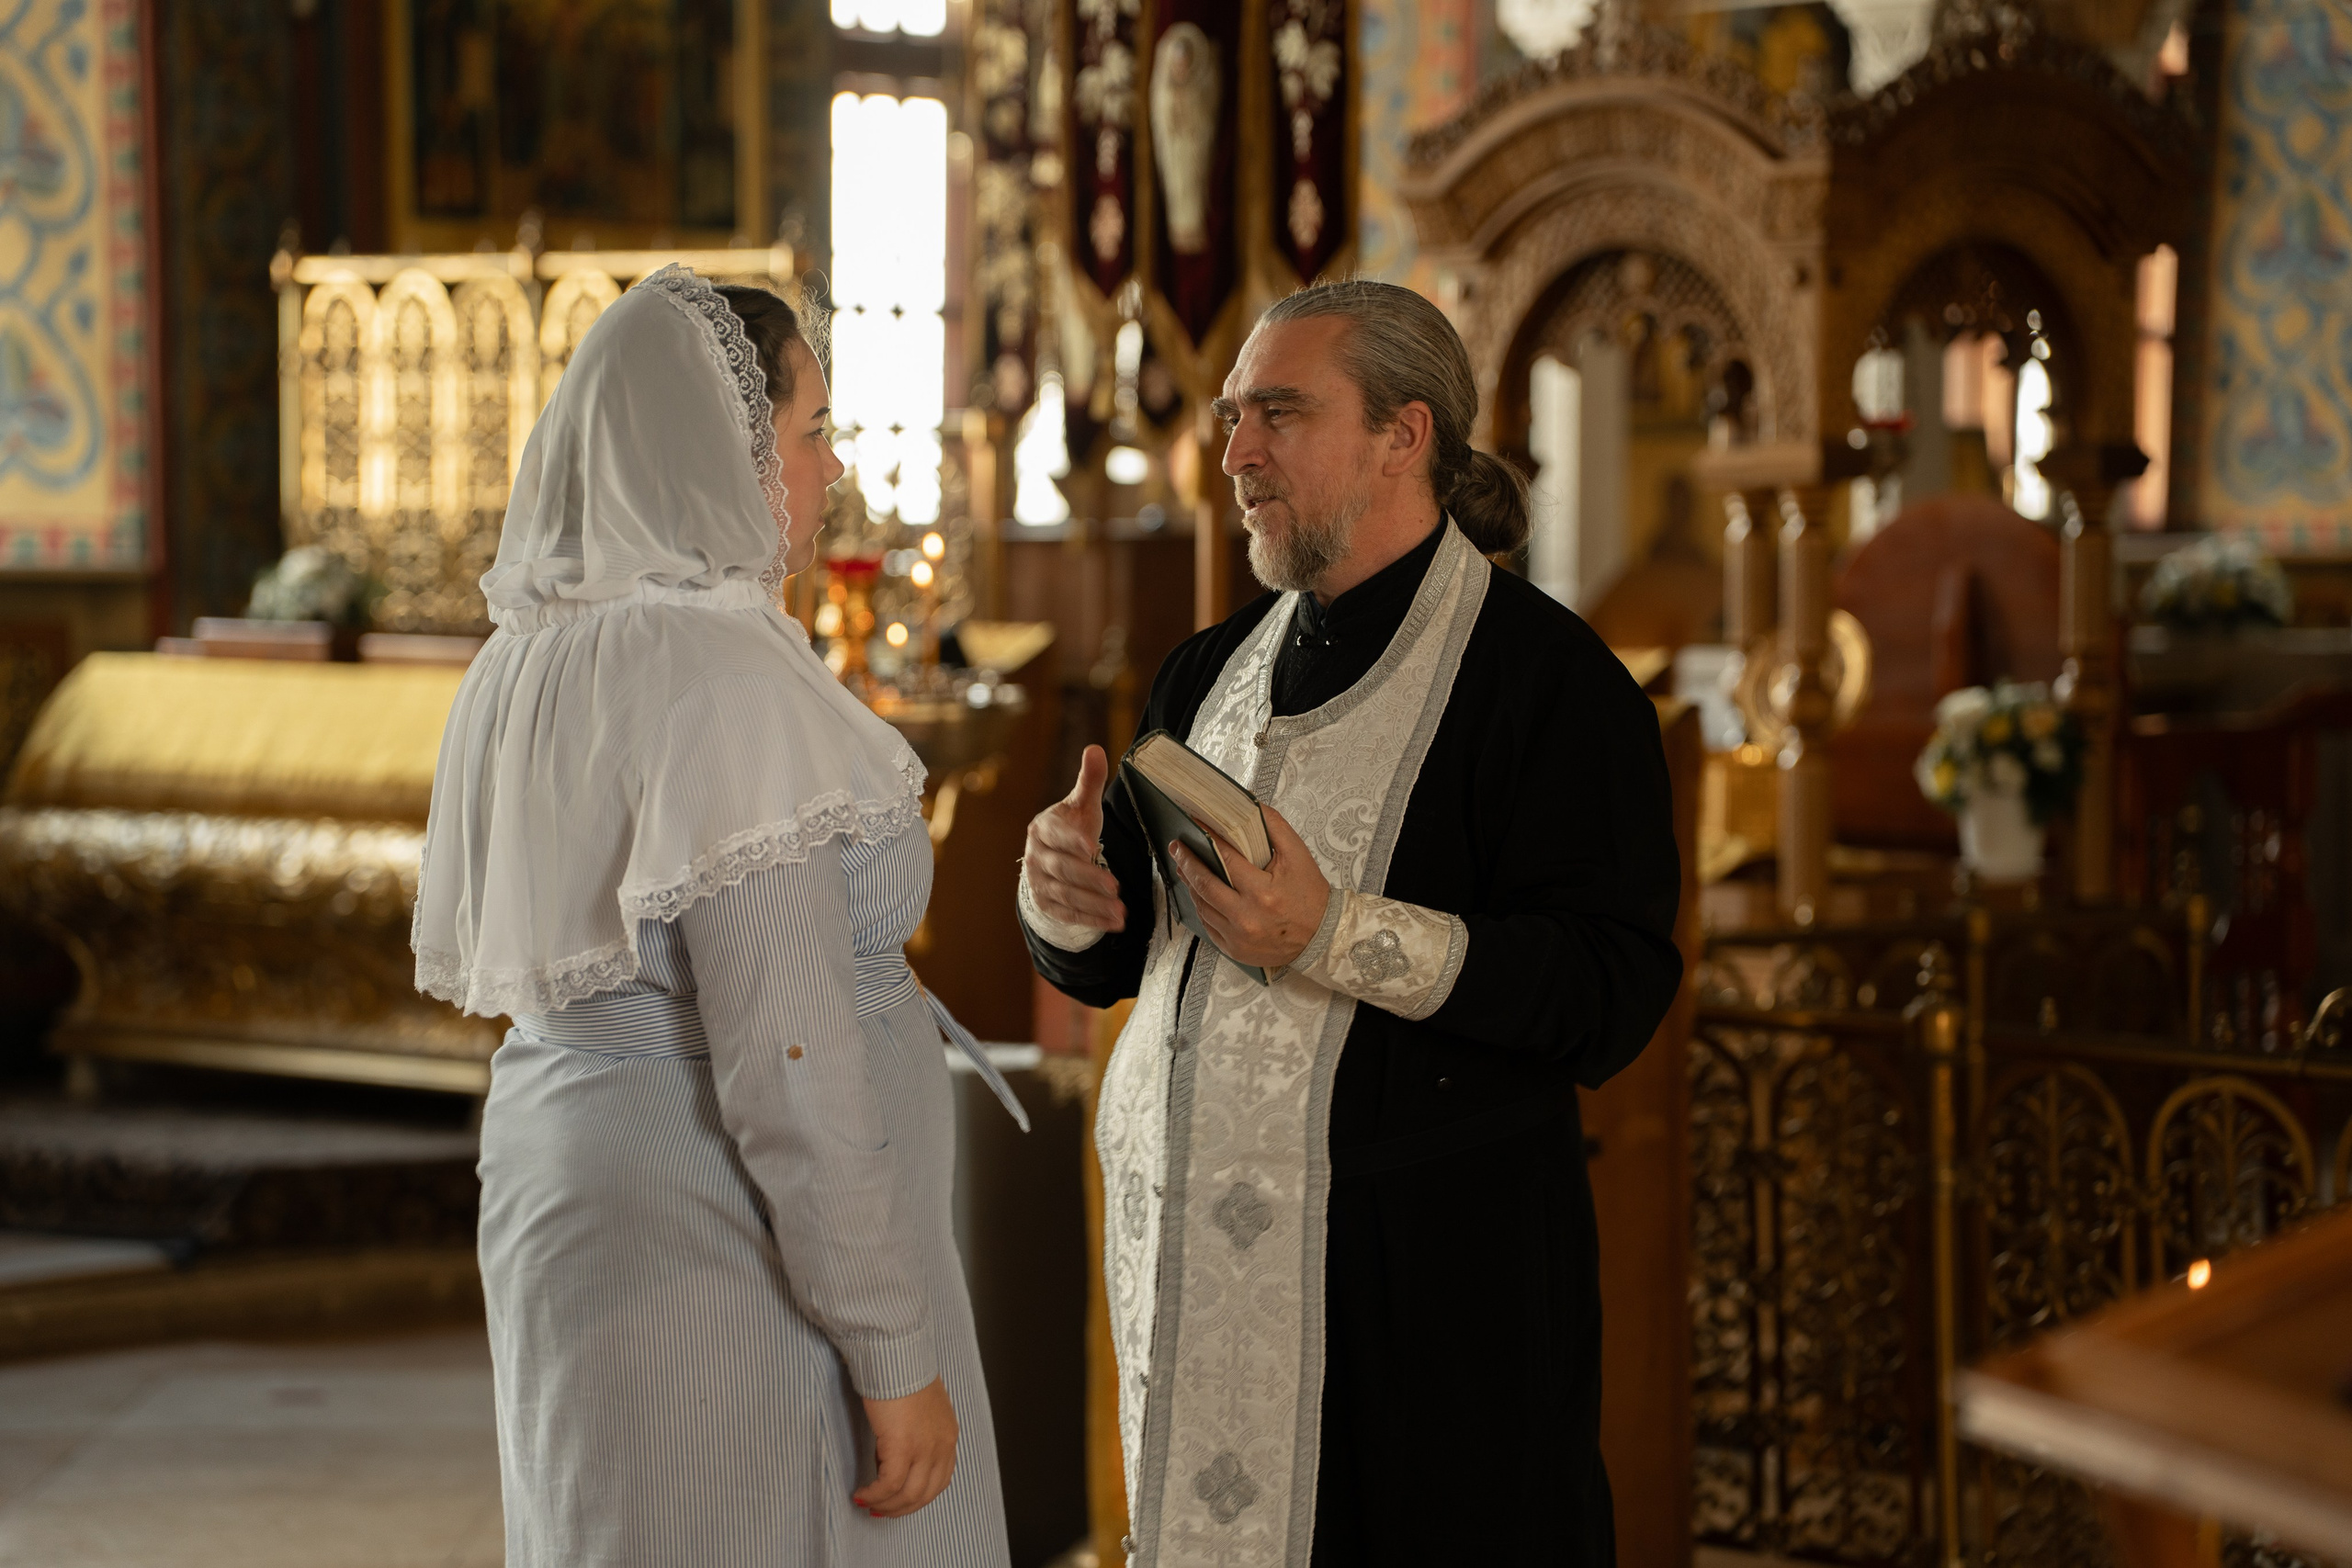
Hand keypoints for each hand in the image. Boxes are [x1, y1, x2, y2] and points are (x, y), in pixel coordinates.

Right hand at [854, 1376, 957, 1517]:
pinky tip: (860, 1492)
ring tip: (866, 1502)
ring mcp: (925, 1448)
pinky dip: (874, 1494)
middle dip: (900, 1508)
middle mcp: (942, 1445)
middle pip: (924, 1494)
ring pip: (907, 1495)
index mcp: (948, 1436)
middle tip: (878, 1509)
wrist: (895, 1353)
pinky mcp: (903, 1447)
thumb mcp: (921, 1406)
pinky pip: (889, 1485)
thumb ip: (917, 1430)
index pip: (940, 1481)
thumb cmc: (902, 1371)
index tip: (897, 1501)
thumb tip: (895, 1450)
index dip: (917, 1497)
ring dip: (885, 1505)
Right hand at [1023, 744, 1125, 932]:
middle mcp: (1036, 856)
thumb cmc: (1071, 828)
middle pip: (1062, 869)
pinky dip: (1091, 919)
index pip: (1056, 834)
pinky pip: (1069, 913)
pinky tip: (1114, 922)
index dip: (1072, 840)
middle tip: (1114, 886)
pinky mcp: (1046, 904)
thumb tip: (1095, 749)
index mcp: (1042, 829)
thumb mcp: (1081, 805)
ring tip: (1120, 910)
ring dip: (1093, 904)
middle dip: (1088, 878)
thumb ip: (1089, 780)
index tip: (1091, 846)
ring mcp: (1039, 882)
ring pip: (1066, 895)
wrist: (1049, 859)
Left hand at [1167, 804, 1330, 969]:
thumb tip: (1250, 807)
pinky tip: (1199, 892)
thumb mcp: (1298, 856)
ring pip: (1202, 906)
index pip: (1224, 858)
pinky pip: (1207, 925)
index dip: (1206, 838)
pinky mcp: (1233, 949)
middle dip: (1186, 862)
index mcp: (1262, 892)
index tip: (1194, 823)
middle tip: (1177, 846)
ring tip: (1184, 867)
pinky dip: (1201, 906)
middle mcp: (1246, 917)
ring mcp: (1237, 937)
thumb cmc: (1310, 895)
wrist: (1322, 937)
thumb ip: (1274, 827)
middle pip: (1204, 884)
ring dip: (1191, 884)